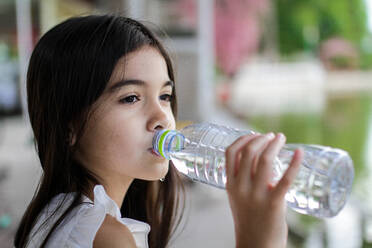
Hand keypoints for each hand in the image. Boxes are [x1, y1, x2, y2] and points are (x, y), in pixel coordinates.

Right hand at [225, 133, 302, 247]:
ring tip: (281, 139)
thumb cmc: (249, 220)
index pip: (231, 153)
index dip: (243, 139)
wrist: (255, 245)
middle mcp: (240, 187)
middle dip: (262, 138)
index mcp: (230, 184)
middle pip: (248, 152)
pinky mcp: (274, 204)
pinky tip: (300, 153)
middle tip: (272, 136)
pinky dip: (294, 163)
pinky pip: (285, 179)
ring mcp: (256, 196)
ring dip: (274, 145)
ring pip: (264, 161)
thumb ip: (244, 179)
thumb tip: (260, 158)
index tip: (254, 134)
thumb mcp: (238, 197)